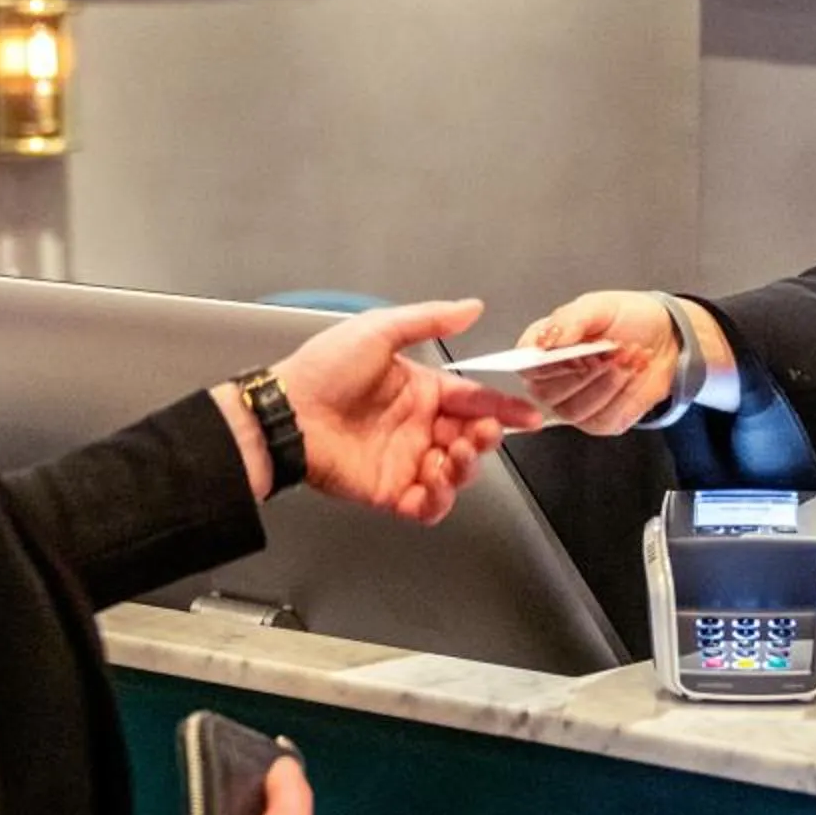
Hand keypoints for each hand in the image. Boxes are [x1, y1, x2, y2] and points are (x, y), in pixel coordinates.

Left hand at [263, 299, 542, 522]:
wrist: (287, 412)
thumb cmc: (325, 369)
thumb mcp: (379, 331)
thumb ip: (430, 320)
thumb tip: (472, 307)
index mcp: (421, 391)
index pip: (473, 400)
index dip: (503, 409)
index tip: (528, 417)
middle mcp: (418, 428)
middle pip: (471, 441)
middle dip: (485, 440)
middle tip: (479, 434)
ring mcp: (405, 462)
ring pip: (456, 475)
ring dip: (465, 469)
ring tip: (451, 457)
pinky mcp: (389, 492)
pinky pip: (427, 506)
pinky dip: (438, 500)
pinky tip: (432, 482)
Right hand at [514, 290, 680, 434]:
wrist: (664, 338)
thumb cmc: (626, 319)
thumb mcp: (598, 306)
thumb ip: (569, 320)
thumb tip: (547, 340)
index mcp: (542, 349)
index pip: (526, 366)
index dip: (550, 363)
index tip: (578, 351)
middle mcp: (551, 381)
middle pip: (548, 394)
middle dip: (588, 371)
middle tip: (613, 348)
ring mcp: (572, 406)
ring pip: (577, 410)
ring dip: (610, 381)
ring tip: (629, 355)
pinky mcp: (599, 422)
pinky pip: (605, 418)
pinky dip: (626, 394)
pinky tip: (635, 372)